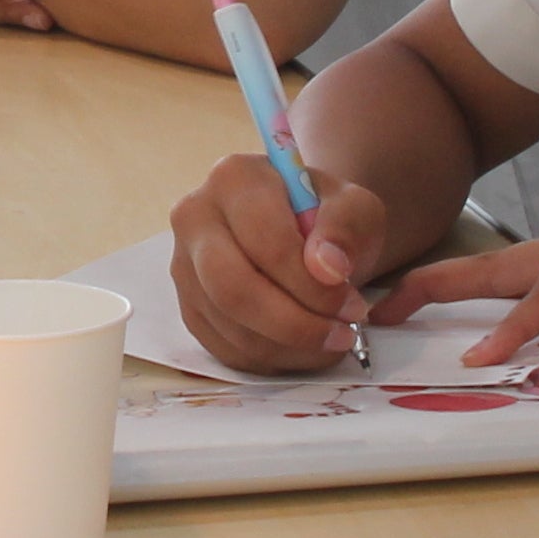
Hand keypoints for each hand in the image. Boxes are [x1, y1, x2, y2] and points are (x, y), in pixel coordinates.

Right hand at [167, 149, 396, 372]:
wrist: (302, 231)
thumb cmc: (326, 216)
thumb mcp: (355, 207)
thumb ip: (346, 228)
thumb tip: (327, 267)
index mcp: (234, 178)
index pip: (266, 242)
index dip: (312, 284)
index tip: (353, 305)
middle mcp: (195, 216)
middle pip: (232, 288)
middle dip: (295, 324)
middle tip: (342, 335)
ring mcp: (184, 265)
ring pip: (229, 325)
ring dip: (289, 348)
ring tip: (332, 341)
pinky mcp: (189, 306)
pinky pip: (224, 348)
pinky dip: (271, 359)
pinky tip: (304, 348)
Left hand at [380, 95, 538, 359]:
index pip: (538, 287)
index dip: (506, 309)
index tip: (480, 336)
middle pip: (498, 272)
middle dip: (442, 286)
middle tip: (391, 304)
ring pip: (499, 274)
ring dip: (446, 289)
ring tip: (393, 306)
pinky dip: (519, 328)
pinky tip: (485, 354)